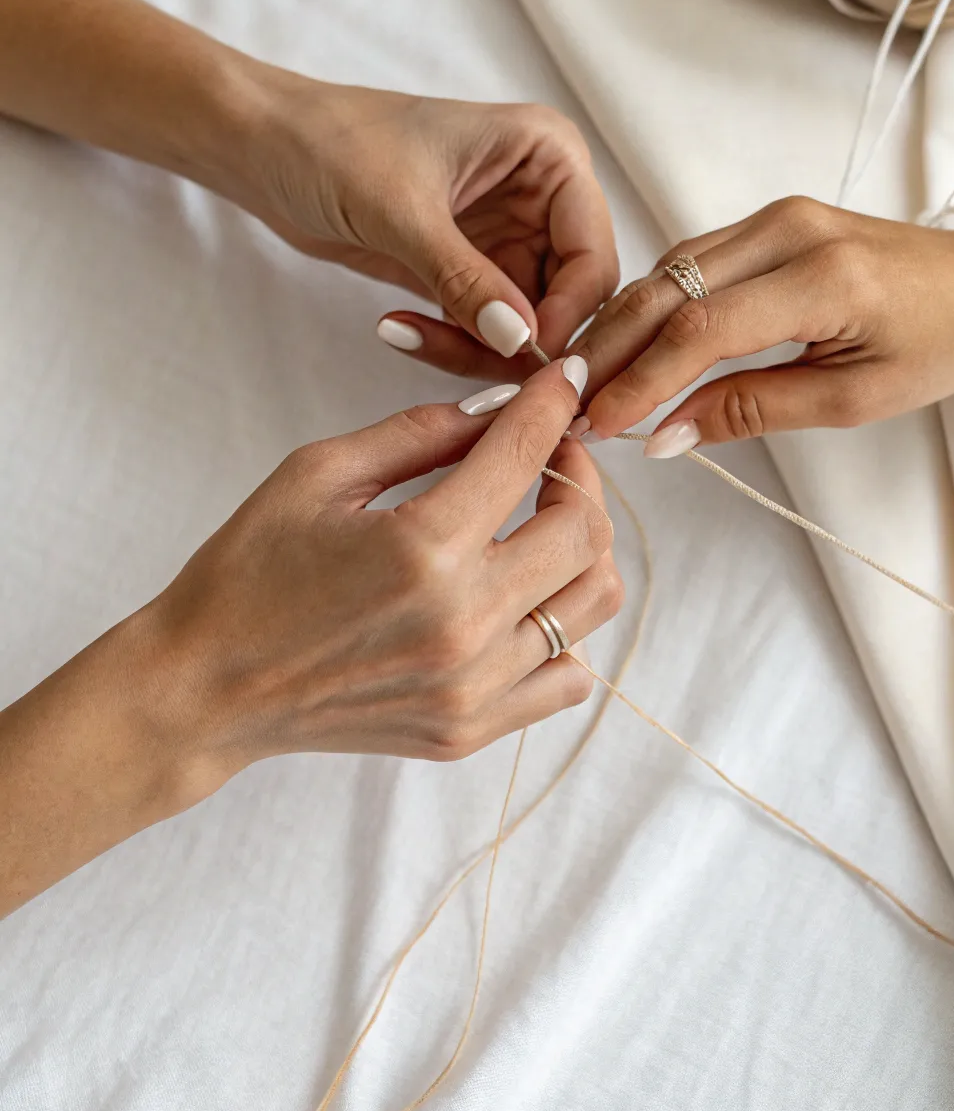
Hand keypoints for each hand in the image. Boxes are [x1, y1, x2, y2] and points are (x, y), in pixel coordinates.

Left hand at [0, 0, 616, 376]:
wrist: (261, 147)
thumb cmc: (331, 144)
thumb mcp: (402, 213)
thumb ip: (466, 280)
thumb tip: (523, 343)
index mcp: (549, 155)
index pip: (594, 254)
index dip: (570, 313)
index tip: (524, 356)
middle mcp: (542, 195)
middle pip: (571, 298)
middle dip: (522, 340)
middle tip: (468, 365)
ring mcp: (508, 236)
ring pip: (529, 324)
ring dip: (478, 348)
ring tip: (411, 334)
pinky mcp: (471, 269)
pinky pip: (486, 329)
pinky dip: (452, 344)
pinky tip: (398, 328)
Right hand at [150, 358, 619, 779]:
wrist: (205, 687)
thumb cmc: (249, 571)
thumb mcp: (318, 473)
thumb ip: (419, 433)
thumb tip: (498, 410)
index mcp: (422, 548)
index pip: (525, 454)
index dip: (552, 404)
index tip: (565, 380)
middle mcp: (463, 622)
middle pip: (584, 531)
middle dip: (578, 473)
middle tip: (550, 454)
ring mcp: (472, 686)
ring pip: (591, 601)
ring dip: (582, 548)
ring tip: (544, 523)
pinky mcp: (469, 730)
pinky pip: (568, 678)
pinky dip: (564, 631)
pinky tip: (524, 600)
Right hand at [574, 196, 953, 451]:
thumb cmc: (939, 341)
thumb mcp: (855, 397)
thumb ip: (754, 409)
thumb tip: (667, 434)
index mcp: (822, 275)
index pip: (701, 328)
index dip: (642, 379)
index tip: (602, 423)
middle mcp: (790, 229)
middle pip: (668, 288)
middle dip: (609, 350)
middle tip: (567, 402)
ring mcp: (777, 216)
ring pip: (669, 268)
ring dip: (620, 325)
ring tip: (583, 381)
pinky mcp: (770, 220)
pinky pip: (691, 259)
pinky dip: (651, 303)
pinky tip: (624, 342)